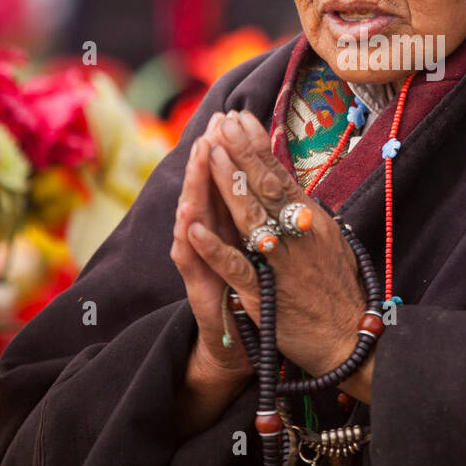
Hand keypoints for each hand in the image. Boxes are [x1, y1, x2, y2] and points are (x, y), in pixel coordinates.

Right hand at [170, 112, 252, 387]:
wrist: (240, 349)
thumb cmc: (256, 294)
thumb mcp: (264, 250)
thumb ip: (263, 214)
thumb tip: (274, 176)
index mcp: (230, 228)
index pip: (228, 182)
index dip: (232, 150)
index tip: (237, 117)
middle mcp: (210, 242)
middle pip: (208, 192)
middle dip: (211, 158)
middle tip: (214, 126)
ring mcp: (202, 265)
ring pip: (196, 220)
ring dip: (199, 187)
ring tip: (201, 156)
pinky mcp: (202, 292)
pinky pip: (198, 267)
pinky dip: (197, 245)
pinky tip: (191, 223)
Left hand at [187, 109, 374, 400]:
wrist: (348, 339)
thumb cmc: (339, 289)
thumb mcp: (330, 241)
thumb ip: (307, 213)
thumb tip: (289, 183)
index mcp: (311, 220)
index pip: (280, 175)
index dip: (257, 145)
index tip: (239, 118)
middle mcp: (296, 235)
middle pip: (264, 187)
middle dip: (241, 152)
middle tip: (221, 122)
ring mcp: (278, 263)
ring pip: (249, 218)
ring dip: (227, 184)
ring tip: (209, 152)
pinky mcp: (263, 293)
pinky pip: (235, 267)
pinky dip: (214, 247)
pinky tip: (194, 226)